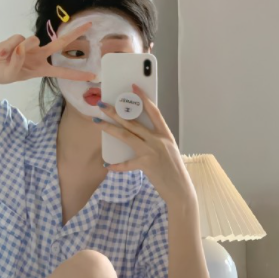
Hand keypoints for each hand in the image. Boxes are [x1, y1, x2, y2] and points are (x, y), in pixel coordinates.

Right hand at [0, 23, 96, 84]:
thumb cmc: (2, 73)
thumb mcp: (11, 75)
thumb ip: (18, 63)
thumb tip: (22, 46)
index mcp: (42, 69)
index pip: (63, 72)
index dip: (78, 74)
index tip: (94, 76)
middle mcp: (40, 55)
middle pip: (61, 43)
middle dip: (76, 33)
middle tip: (90, 25)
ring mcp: (30, 46)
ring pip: (33, 41)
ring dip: (20, 50)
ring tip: (7, 58)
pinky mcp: (19, 39)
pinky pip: (17, 40)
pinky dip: (8, 48)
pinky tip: (2, 53)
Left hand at [96, 84, 195, 206]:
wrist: (181, 190)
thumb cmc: (173, 170)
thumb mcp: (168, 150)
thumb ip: (155, 140)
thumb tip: (137, 133)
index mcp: (165, 134)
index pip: (154, 111)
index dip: (143, 98)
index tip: (133, 88)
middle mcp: (158, 139)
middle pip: (133, 122)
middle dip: (116, 112)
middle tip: (102, 105)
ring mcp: (152, 151)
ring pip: (126, 135)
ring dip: (110, 128)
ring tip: (98, 122)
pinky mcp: (146, 164)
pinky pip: (126, 163)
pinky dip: (117, 165)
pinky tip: (107, 165)